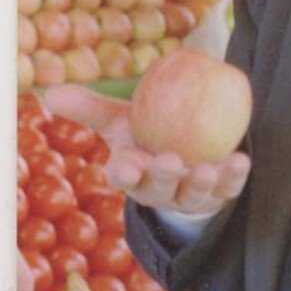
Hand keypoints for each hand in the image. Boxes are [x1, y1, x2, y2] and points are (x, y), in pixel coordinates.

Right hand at [43, 85, 251, 214]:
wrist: (184, 151)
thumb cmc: (145, 134)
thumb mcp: (119, 120)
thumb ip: (89, 108)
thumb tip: (49, 93)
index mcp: (132, 175)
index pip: (123, 177)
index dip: (124, 173)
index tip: (126, 164)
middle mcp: (159, 191)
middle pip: (158, 190)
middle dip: (162, 179)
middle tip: (170, 162)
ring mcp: (189, 196)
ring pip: (194, 195)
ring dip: (202, 184)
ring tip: (207, 169)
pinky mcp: (219, 195)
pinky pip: (228, 189)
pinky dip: (234, 177)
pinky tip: (241, 160)